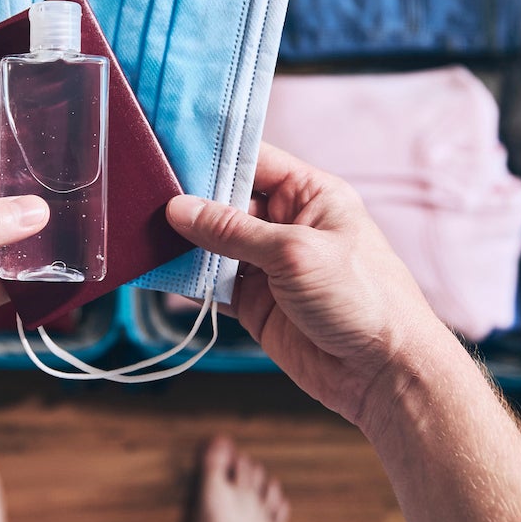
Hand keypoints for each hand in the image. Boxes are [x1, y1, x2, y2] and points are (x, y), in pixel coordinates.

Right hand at [166, 143, 450, 428]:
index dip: (212, 154)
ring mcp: (268, 264)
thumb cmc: (363, 299)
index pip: (252, 160)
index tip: (167, 148)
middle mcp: (287, 224)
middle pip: (225, 200)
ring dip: (181, 240)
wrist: (383, 373)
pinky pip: (210, 282)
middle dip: (188, 199)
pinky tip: (157, 267)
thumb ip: (233, 231)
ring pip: (212, 242)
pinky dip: (185, 277)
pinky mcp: (254, 302)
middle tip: (142, 192)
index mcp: (310, 195)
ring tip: (137, 227)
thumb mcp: (294, 253)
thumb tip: (180, 208)